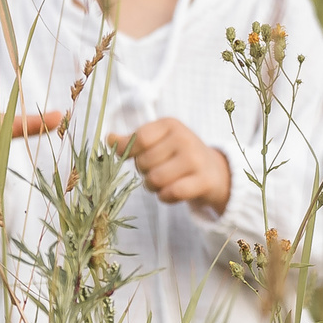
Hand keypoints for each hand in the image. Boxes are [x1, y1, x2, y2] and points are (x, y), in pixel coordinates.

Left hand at [106, 117, 232, 214]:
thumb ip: (133, 141)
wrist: (215, 171)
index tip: (135, 158)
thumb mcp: (158, 142)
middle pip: (145, 162)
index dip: (130, 152)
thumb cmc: (178, 156)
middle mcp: (184, 138)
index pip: (139, 138)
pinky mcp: (203, 180)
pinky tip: (171, 193)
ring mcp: (195, 159)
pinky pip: (171, 193)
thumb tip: (108, 138)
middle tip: (157, 171)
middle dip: (145, 173)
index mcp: (170, 124)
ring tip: (163, 183)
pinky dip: (166, 197)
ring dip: (154, 187)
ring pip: (156, 179)